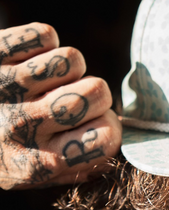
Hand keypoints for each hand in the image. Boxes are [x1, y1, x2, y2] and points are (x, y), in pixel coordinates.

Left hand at [0, 23, 120, 188]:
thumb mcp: (31, 174)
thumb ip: (76, 164)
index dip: (109, 126)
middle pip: (96, 91)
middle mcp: (19, 127)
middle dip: (94, 93)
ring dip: (66, 69)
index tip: (95, 125)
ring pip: (72, 59)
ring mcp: (2, 87)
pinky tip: (24, 62)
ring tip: (45, 80)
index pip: (108, 137)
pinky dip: (41, 45)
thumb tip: (116, 136)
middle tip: (74, 98)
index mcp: (37, 164)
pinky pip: (45, 35)